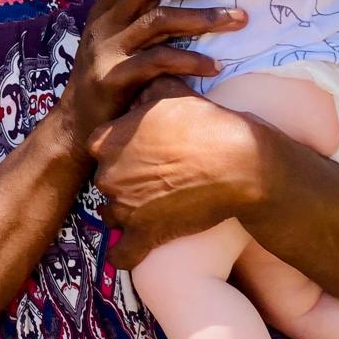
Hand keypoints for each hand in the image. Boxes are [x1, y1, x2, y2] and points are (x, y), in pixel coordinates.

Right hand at [55, 0, 244, 146]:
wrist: (77, 126)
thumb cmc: (111, 80)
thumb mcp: (119, 41)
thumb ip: (142, 18)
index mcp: (105, 10)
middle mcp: (104, 24)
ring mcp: (108, 50)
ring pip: (158, 21)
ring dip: (203, 17)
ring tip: (238, 19)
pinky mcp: (114, 78)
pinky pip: (158, 61)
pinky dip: (191, 61)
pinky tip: (215, 66)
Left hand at [87, 82, 263, 266]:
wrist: (238, 163)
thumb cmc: (206, 125)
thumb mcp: (172, 93)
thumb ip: (148, 88)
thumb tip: (142, 83)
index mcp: (106, 141)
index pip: (100, 148)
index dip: (120, 151)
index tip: (139, 154)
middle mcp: (107, 175)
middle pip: (107, 181)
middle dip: (125, 182)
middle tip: (156, 179)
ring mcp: (123, 207)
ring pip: (112, 215)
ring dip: (127, 214)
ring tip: (154, 208)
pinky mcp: (144, 235)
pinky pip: (122, 254)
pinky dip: (125, 255)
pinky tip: (131, 251)